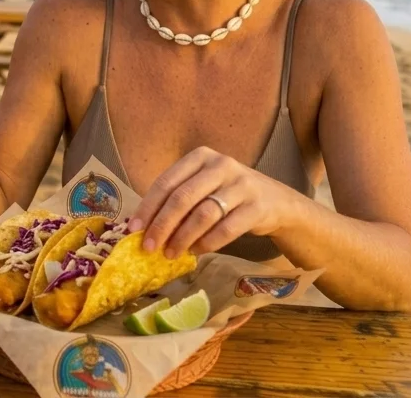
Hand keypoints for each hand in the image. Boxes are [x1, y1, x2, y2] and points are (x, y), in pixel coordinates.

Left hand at [127, 147, 301, 258]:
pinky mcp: (257, 206)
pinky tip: (195, 251)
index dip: (148, 207)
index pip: (166, 182)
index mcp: (201, 157)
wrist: (277, 202)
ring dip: (182, 238)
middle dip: (162, 225)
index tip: (133, 229)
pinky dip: (207, 243)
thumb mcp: (203, 187)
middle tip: (149, 247)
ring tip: (170, 253)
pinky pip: (226, 229)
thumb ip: (177, 200)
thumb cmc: (228, 195)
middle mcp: (221, 165)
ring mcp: (242, 184)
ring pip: (203, 215)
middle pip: (182, 198)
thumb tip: (142, 228)